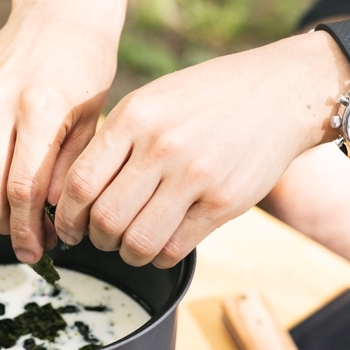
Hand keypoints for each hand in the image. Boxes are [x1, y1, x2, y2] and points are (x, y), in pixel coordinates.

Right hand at [0, 0, 136, 263]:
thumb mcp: (94, 121)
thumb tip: (46, 219)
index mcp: (39, 107)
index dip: (27, 230)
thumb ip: (67, 172)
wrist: (57, 15)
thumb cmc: (84, 70)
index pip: (23, 189)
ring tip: (5, 215)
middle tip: (24, 239)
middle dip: (4, 225)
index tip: (37, 251)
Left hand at [52, 32, 348, 267]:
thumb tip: (73, 195)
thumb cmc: (205, 99)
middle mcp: (161, 146)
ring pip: (137, 242)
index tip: (68, 226)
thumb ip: (115, 141)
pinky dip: (159, 256)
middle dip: (95, 238)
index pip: (80, 183)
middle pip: (105, 218)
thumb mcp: (152, 100)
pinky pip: (174, 248)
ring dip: (126, 253)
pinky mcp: (224, 202)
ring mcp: (195, 176)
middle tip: (99, 238)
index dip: (67, 215)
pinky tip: (161, 245)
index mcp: (134, 117)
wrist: (282, 93)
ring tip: (129, 245)